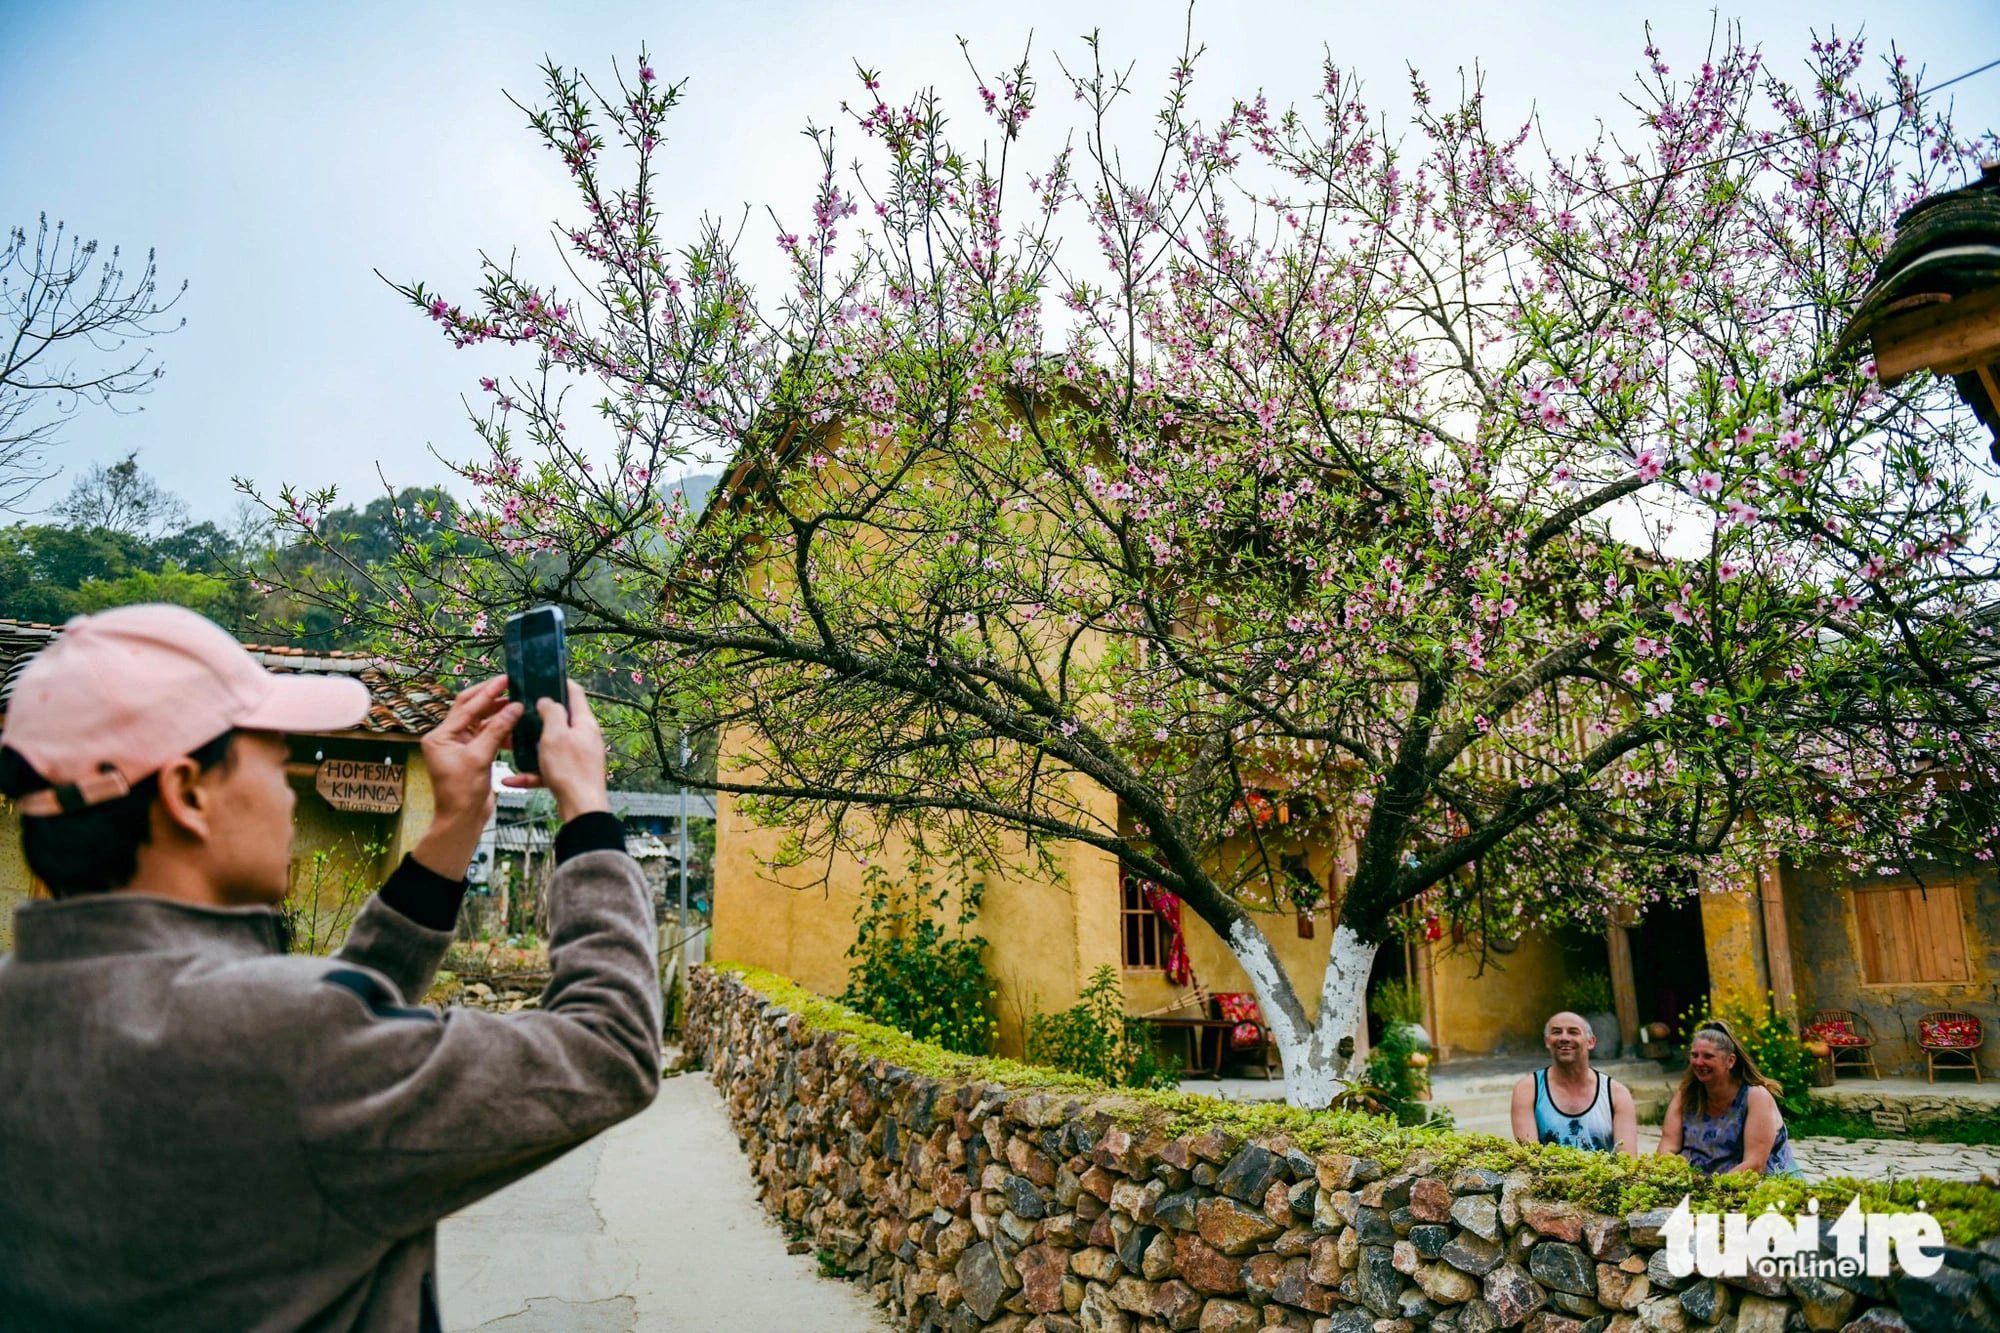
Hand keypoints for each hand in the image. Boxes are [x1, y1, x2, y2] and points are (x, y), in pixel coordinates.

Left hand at [413, 677, 520, 880]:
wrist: (462, 819)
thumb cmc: (463, 792)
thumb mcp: (479, 758)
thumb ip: (497, 730)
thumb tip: (515, 707)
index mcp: (440, 736)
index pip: (466, 707)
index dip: (487, 692)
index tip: (505, 679)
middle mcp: (448, 738)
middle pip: (471, 710)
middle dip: (492, 698)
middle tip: (512, 685)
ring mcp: (460, 746)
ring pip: (482, 722)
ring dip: (499, 715)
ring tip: (519, 705)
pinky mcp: (473, 755)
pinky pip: (488, 736)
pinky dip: (502, 731)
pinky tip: (517, 728)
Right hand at [502, 681, 609, 823]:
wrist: (581, 808)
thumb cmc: (569, 769)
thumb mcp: (556, 734)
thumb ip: (552, 712)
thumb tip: (548, 700)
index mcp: (584, 723)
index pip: (575, 692)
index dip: (559, 682)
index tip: (542, 678)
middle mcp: (584, 738)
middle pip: (561, 720)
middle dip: (540, 716)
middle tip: (519, 710)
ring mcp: (578, 757)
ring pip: (550, 746)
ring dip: (530, 746)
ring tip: (510, 742)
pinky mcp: (570, 775)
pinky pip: (546, 770)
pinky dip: (530, 773)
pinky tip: (510, 779)